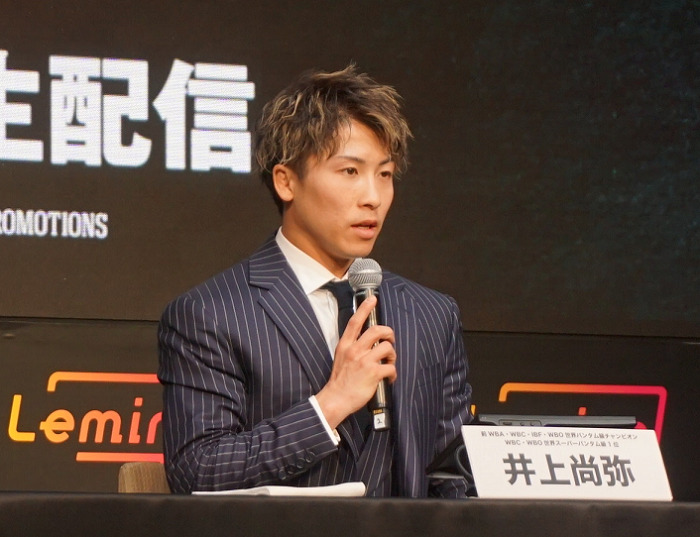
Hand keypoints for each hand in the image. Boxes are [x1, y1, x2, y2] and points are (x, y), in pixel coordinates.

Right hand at [315, 295, 396, 428]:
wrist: (336, 399)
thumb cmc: (339, 381)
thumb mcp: (340, 358)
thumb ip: (352, 348)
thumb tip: (368, 343)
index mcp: (345, 345)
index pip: (355, 322)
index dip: (365, 308)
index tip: (372, 299)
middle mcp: (355, 350)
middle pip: (377, 330)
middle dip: (389, 333)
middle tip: (390, 339)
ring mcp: (364, 360)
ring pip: (387, 347)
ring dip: (392, 355)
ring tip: (389, 363)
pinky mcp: (373, 372)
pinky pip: (391, 367)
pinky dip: (393, 373)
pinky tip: (389, 378)